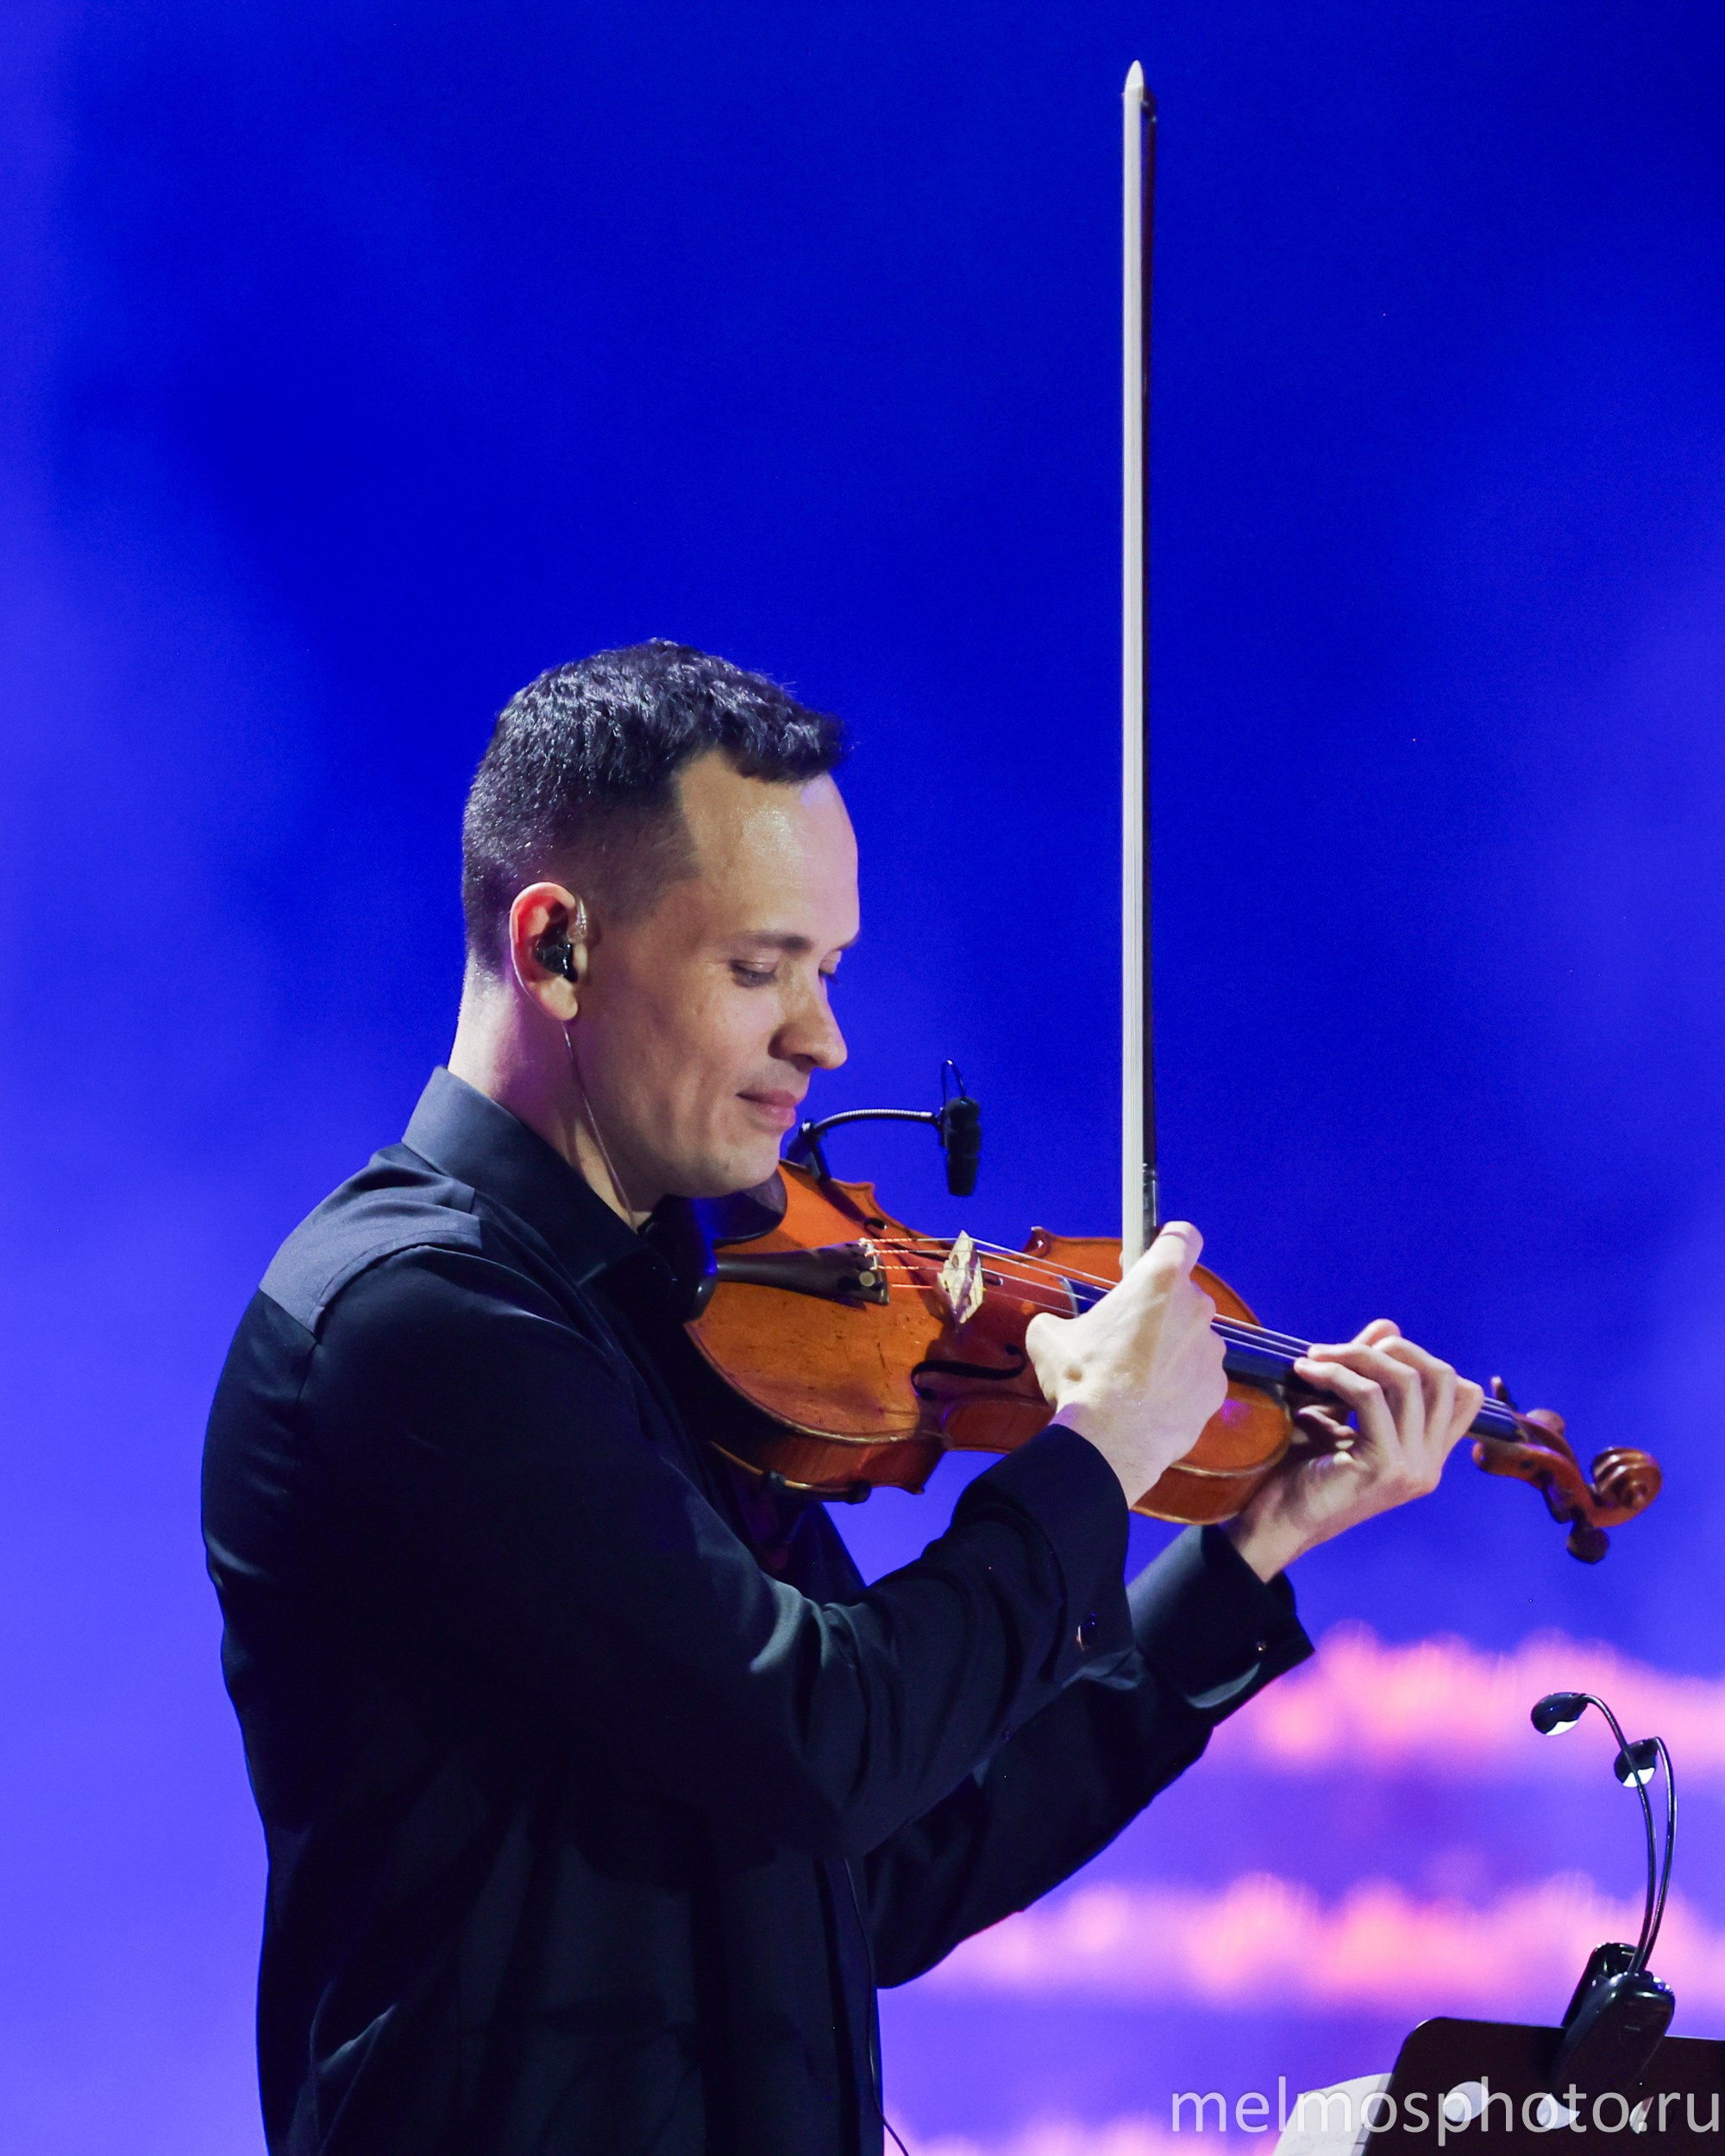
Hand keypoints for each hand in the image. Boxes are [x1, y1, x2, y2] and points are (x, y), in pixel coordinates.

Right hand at [1024, 1222, 1228, 1505]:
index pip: (1183, 1237)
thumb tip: (1055, 1329)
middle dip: (1160, 1309)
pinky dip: (1181, 1384)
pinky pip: (1199, 1376)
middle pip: (1184, 1293)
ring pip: (1192, 1337)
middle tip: (1127, 1334)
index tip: (1150, 1259)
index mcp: (1159, 1280)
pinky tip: (1153, 1403)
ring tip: (1138, 1378)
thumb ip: (1063, 1319)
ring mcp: (1212, 1349)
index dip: (1168, 1243)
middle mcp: (1196, 1307)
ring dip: (1171, 1348)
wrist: (1111, 1440)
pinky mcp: (1217, 1388)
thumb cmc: (1082, 1376)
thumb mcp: (1050, 1336)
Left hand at [1224, 1319, 1484, 1579]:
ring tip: (1314, 1359)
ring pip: (1407, 1381)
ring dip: (1355, 1356)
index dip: (1420, 1359)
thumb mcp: (1342, 1413)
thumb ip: (1368, 1374)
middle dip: (1393, 1349)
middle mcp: (1429, 1465)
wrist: (1276, 1521)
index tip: (1367, 1355)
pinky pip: (1370, 1396)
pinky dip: (1336, 1374)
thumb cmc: (1303, 1469)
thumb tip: (1388, 1325)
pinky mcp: (1385, 1466)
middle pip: (1443, 1378)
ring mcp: (1412, 1468)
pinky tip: (1305, 1373)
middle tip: (1338, 1351)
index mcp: (1428, 1456)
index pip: (1463, 1394)